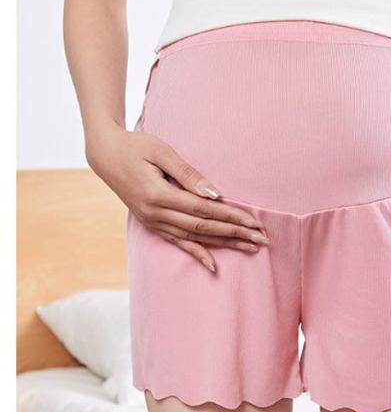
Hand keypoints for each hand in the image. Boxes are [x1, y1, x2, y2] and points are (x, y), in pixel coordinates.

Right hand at [86, 127, 269, 272]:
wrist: (105, 154)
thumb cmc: (136, 146)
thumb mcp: (161, 152)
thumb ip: (187, 174)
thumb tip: (214, 195)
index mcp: (159, 195)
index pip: (205, 210)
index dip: (232, 217)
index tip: (255, 222)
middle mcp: (156, 213)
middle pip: (204, 228)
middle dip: (235, 234)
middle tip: (262, 240)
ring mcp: (153, 221)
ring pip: (194, 238)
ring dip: (223, 244)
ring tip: (249, 248)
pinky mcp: (152, 223)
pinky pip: (177, 242)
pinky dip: (196, 254)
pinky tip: (213, 265)